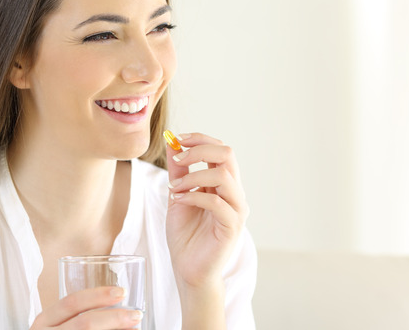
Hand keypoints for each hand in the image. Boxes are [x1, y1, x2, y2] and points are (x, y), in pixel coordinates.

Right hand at [30, 286, 142, 329]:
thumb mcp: (55, 327)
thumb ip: (75, 317)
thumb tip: (117, 307)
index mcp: (44, 322)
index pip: (72, 302)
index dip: (98, 295)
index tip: (121, 292)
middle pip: (86, 323)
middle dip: (115, 317)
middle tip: (136, 314)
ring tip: (136, 329)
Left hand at [165, 132, 248, 288]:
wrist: (188, 268)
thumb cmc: (185, 235)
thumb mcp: (177, 195)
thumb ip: (178, 171)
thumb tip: (172, 142)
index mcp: (223, 183)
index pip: (220, 149)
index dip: (200, 139)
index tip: (178, 138)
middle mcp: (234, 193)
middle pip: (227, 155)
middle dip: (199, 150)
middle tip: (177, 159)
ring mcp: (236, 209)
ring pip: (223, 176)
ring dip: (193, 176)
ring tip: (173, 188)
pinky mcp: (232, 227)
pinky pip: (217, 203)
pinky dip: (193, 196)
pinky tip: (178, 200)